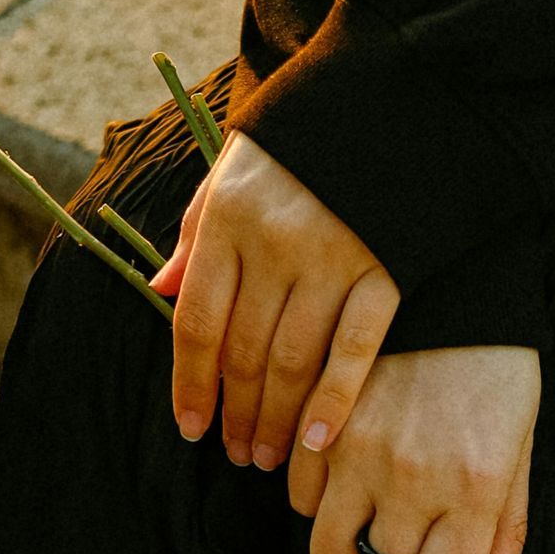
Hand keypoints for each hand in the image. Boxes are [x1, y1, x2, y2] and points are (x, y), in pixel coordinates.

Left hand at [152, 135, 398, 468]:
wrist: (394, 95)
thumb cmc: (302, 141)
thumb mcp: (232, 169)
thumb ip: (197, 232)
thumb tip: (160, 291)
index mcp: (228, 219)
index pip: (197, 323)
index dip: (190, 385)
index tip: (191, 429)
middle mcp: (274, 243)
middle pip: (243, 352)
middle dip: (236, 414)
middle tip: (235, 455)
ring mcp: (334, 259)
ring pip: (293, 362)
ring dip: (276, 420)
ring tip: (267, 458)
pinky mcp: (387, 270)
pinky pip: (355, 352)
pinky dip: (334, 403)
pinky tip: (317, 442)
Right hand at [289, 344, 538, 553]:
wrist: (449, 285)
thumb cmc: (496, 371)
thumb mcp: (519, 446)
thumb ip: (509, 526)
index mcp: (473, 490)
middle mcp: (412, 481)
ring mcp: (358, 455)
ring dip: (350, 552)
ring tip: (373, 521)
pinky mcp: (319, 425)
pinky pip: (299, 501)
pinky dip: (321, 504)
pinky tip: (348, 480)